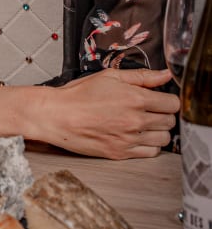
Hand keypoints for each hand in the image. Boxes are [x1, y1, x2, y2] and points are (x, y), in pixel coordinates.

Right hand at [41, 68, 178, 158]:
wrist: (56, 115)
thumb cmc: (78, 95)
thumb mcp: (109, 76)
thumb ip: (141, 76)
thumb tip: (165, 75)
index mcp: (135, 98)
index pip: (172, 103)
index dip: (167, 99)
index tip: (159, 99)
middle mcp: (136, 120)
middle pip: (170, 121)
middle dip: (162, 114)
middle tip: (148, 110)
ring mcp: (129, 138)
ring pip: (163, 138)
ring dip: (157, 131)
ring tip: (142, 123)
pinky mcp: (121, 153)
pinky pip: (151, 153)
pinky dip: (148, 145)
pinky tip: (136, 135)